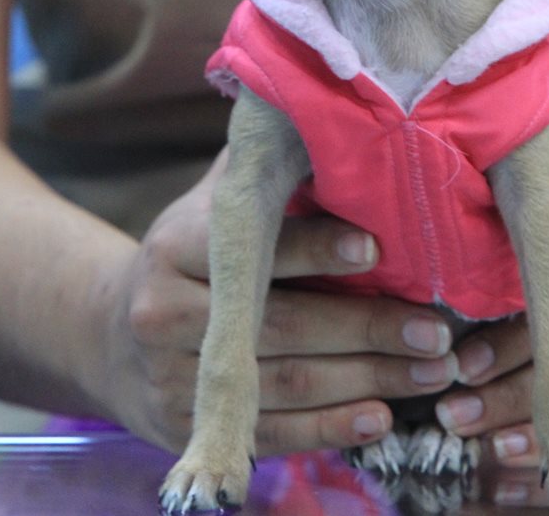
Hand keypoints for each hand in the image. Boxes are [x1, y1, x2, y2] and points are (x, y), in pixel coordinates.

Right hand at [88, 149, 460, 454]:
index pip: (254, 246)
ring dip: (368, 381)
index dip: (318, 248)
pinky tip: (382, 414)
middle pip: (281, 325)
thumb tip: (339, 116)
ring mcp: (169, 375)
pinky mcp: (181, 426)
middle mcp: (163, 310)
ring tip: (431, 372)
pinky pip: (268, 431)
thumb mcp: (210, 204)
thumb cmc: (190, 253)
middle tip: (439, 332)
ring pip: (284, 383)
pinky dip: (332, 427)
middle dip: (369, 329)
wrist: (110, 332)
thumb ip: (262, 172)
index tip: (380, 247)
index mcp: (176, 243)